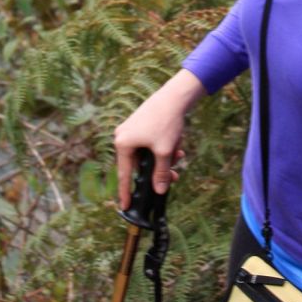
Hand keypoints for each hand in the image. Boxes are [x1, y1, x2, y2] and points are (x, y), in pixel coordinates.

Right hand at [114, 69, 204, 207]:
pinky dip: (162, 148)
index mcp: (123, 143)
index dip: (125, 192)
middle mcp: (123, 136)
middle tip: (173, 176)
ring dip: (163, 158)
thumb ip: (161, 174)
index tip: (125, 206)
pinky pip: (149, 144)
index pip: (124, 175)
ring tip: (178, 154)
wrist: (174, 96)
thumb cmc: (166, 121)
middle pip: (139, 164)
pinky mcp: (140, 125)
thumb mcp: (164, 152)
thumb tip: (159, 190)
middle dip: (158, 170)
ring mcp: (131, 130)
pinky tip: (176, 146)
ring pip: (147, 154)